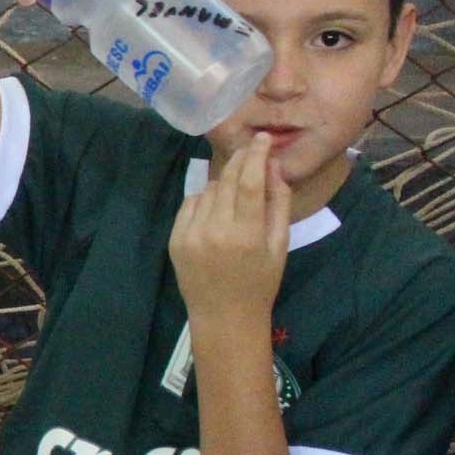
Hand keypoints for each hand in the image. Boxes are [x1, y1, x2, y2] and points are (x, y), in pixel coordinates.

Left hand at [169, 131, 288, 324]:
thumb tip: (274, 167)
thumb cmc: (260, 282)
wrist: (224, 316)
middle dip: (242, 161)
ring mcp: (191, 235)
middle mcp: (216, 231)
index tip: (262, 138)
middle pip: (228, 180)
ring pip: (209, 190)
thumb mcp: (279, 245)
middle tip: (252, 150)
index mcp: (247, 234)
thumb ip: (279, 204)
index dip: (257, 155)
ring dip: (225, 184)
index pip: (251, 182)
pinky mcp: (175, 239)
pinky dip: (205, 200)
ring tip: (238, 195)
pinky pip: (191, 204)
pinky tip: (217, 211)